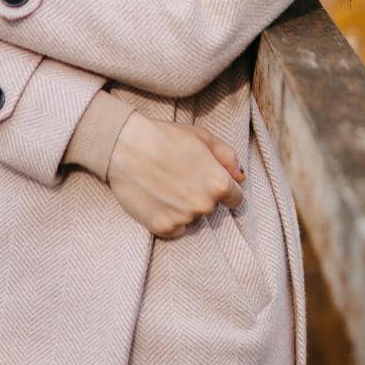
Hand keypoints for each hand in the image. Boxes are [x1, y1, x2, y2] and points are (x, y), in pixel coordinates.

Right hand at [105, 113, 245, 236]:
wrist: (124, 146)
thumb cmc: (164, 136)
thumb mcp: (202, 136)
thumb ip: (227, 157)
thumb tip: (239, 177)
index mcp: (218, 183)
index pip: (236, 198)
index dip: (225, 188)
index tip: (209, 180)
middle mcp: (204, 205)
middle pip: (211, 207)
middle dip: (202, 194)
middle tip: (180, 175)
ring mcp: (183, 218)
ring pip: (192, 217)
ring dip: (184, 206)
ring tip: (165, 184)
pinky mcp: (162, 228)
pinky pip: (175, 228)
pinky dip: (169, 217)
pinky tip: (157, 197)